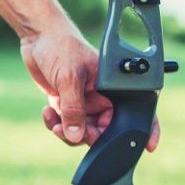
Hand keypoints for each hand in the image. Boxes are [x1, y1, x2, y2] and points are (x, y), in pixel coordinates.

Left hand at [20, 24, 159, 149]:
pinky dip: (55, 124)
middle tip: (71, 133)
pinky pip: (65, 125)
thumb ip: (73, 109)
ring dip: (67, 133)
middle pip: (103, 130)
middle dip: (87, 136)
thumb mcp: (69, 78)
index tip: (146, 147)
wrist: (38, 37)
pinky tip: (48, 113)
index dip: (141, 130)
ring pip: (82, 131)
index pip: (133, 112)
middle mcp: (101, 97)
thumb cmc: (61, 47)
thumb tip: (76, 137)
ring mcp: (84, 102)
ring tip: (55, 125)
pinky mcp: (67, 103)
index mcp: (113, 87)